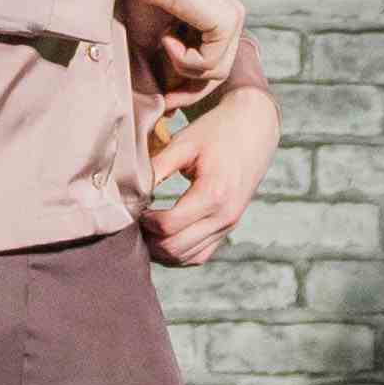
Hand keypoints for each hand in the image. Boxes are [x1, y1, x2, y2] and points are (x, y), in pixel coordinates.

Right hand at [109, 0, 244, 96]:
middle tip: (166, 99)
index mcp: (221, 18)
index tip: (167, 100)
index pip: (215, 66)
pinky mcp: (229, 21)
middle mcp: (233, 17)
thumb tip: (173, 107)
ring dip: (183, 66)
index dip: (191, 89)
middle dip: (191, 90)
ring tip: (164, 43)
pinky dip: (184, 59)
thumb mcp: (160, 43)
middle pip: (219, 73)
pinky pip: (209, 63)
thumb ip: (173, 68)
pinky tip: (168, 37)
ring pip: (216, 72)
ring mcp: (234, 18)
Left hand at [143, 79, 278, 266]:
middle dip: (148, 238)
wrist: (254, 126)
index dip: (143, 221)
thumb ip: (156, 168)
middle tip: (133, 220)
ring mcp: (228, 225)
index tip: (132, 206)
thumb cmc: (217, 131)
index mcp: (213, 194)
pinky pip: (200, 255)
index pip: (168, 225)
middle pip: (174, 247)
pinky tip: (162, 236)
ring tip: (144, 228)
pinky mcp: (228, 228)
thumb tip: (129, 192)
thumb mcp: (184, 143)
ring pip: (186, 258)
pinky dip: (178, 253)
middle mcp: (224, 216)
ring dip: (160, 249)